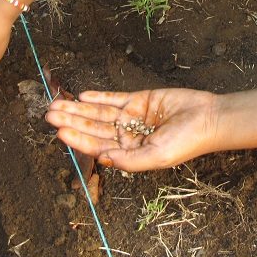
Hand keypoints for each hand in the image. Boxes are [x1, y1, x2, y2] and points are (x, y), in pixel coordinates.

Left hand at [45, 88, 219, 171]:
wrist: (207, 118)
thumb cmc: (186, 143)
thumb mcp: (156, 157)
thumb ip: (129, 160)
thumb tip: (103, 160)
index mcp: (129, 153)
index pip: (97, 146)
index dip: (78, 139)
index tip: (60, 132)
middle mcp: (127, 136)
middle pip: (93, 128)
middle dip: (71, 121)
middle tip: (49, 114)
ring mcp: (132, 117)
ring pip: (99, 112)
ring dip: (78, 109)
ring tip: (57, 104)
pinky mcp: (139, 100)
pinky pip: (114, 98)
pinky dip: (98, 96)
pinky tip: (82, 96)